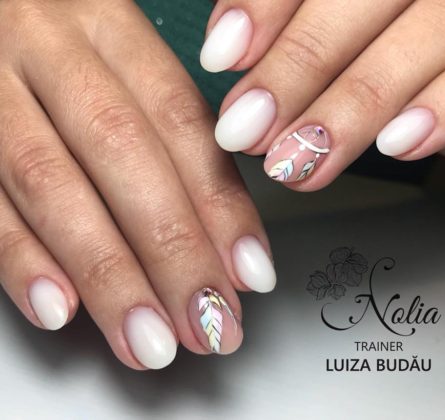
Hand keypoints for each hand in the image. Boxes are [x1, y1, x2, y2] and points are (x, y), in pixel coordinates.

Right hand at [0, 0, 275, 369]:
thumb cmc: (64, 48)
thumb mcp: (120, 69)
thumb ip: (168, 140)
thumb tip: (222, 237)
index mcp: (110, 27)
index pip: (182, 122)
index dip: (221, 204)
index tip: (248, 273)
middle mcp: (52, 50)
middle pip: (125, 156)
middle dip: (172, 252)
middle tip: (208, 322)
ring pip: (54, 185)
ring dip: (109, 275)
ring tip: (149, 338)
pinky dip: (22, 259)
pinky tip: (62, 309)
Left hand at [201, 1, 444, 193]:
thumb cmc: (404, 42)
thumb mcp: (349, 26)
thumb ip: (299, 24)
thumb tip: (230, 55)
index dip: (266, 4)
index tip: (221, 58)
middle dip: (296, 68)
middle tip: (245, 131)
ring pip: (430, 31)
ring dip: (351, 106)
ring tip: (296, 161)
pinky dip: (443, 108)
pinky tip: (394, 147)